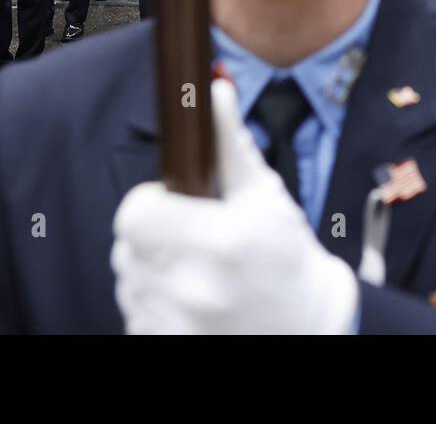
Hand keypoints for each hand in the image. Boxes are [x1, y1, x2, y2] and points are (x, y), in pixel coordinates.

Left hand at [111, 79, 358, 333]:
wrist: (308, 325)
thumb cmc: (288, 255)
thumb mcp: (265, 195)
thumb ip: (231, 144)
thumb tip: (215, 89)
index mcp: (222, 241)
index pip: (135, 214)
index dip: (149, 203)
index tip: (173, 204)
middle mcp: (195, 288)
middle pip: (126, 247)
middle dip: (153, 236)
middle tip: (192, 239)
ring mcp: (179, 326)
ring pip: (129, 282)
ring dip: (152, 272)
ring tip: (196, 272)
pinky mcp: (168, 347)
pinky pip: (136, 315)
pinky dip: (155, 306)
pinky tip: (192, 301)